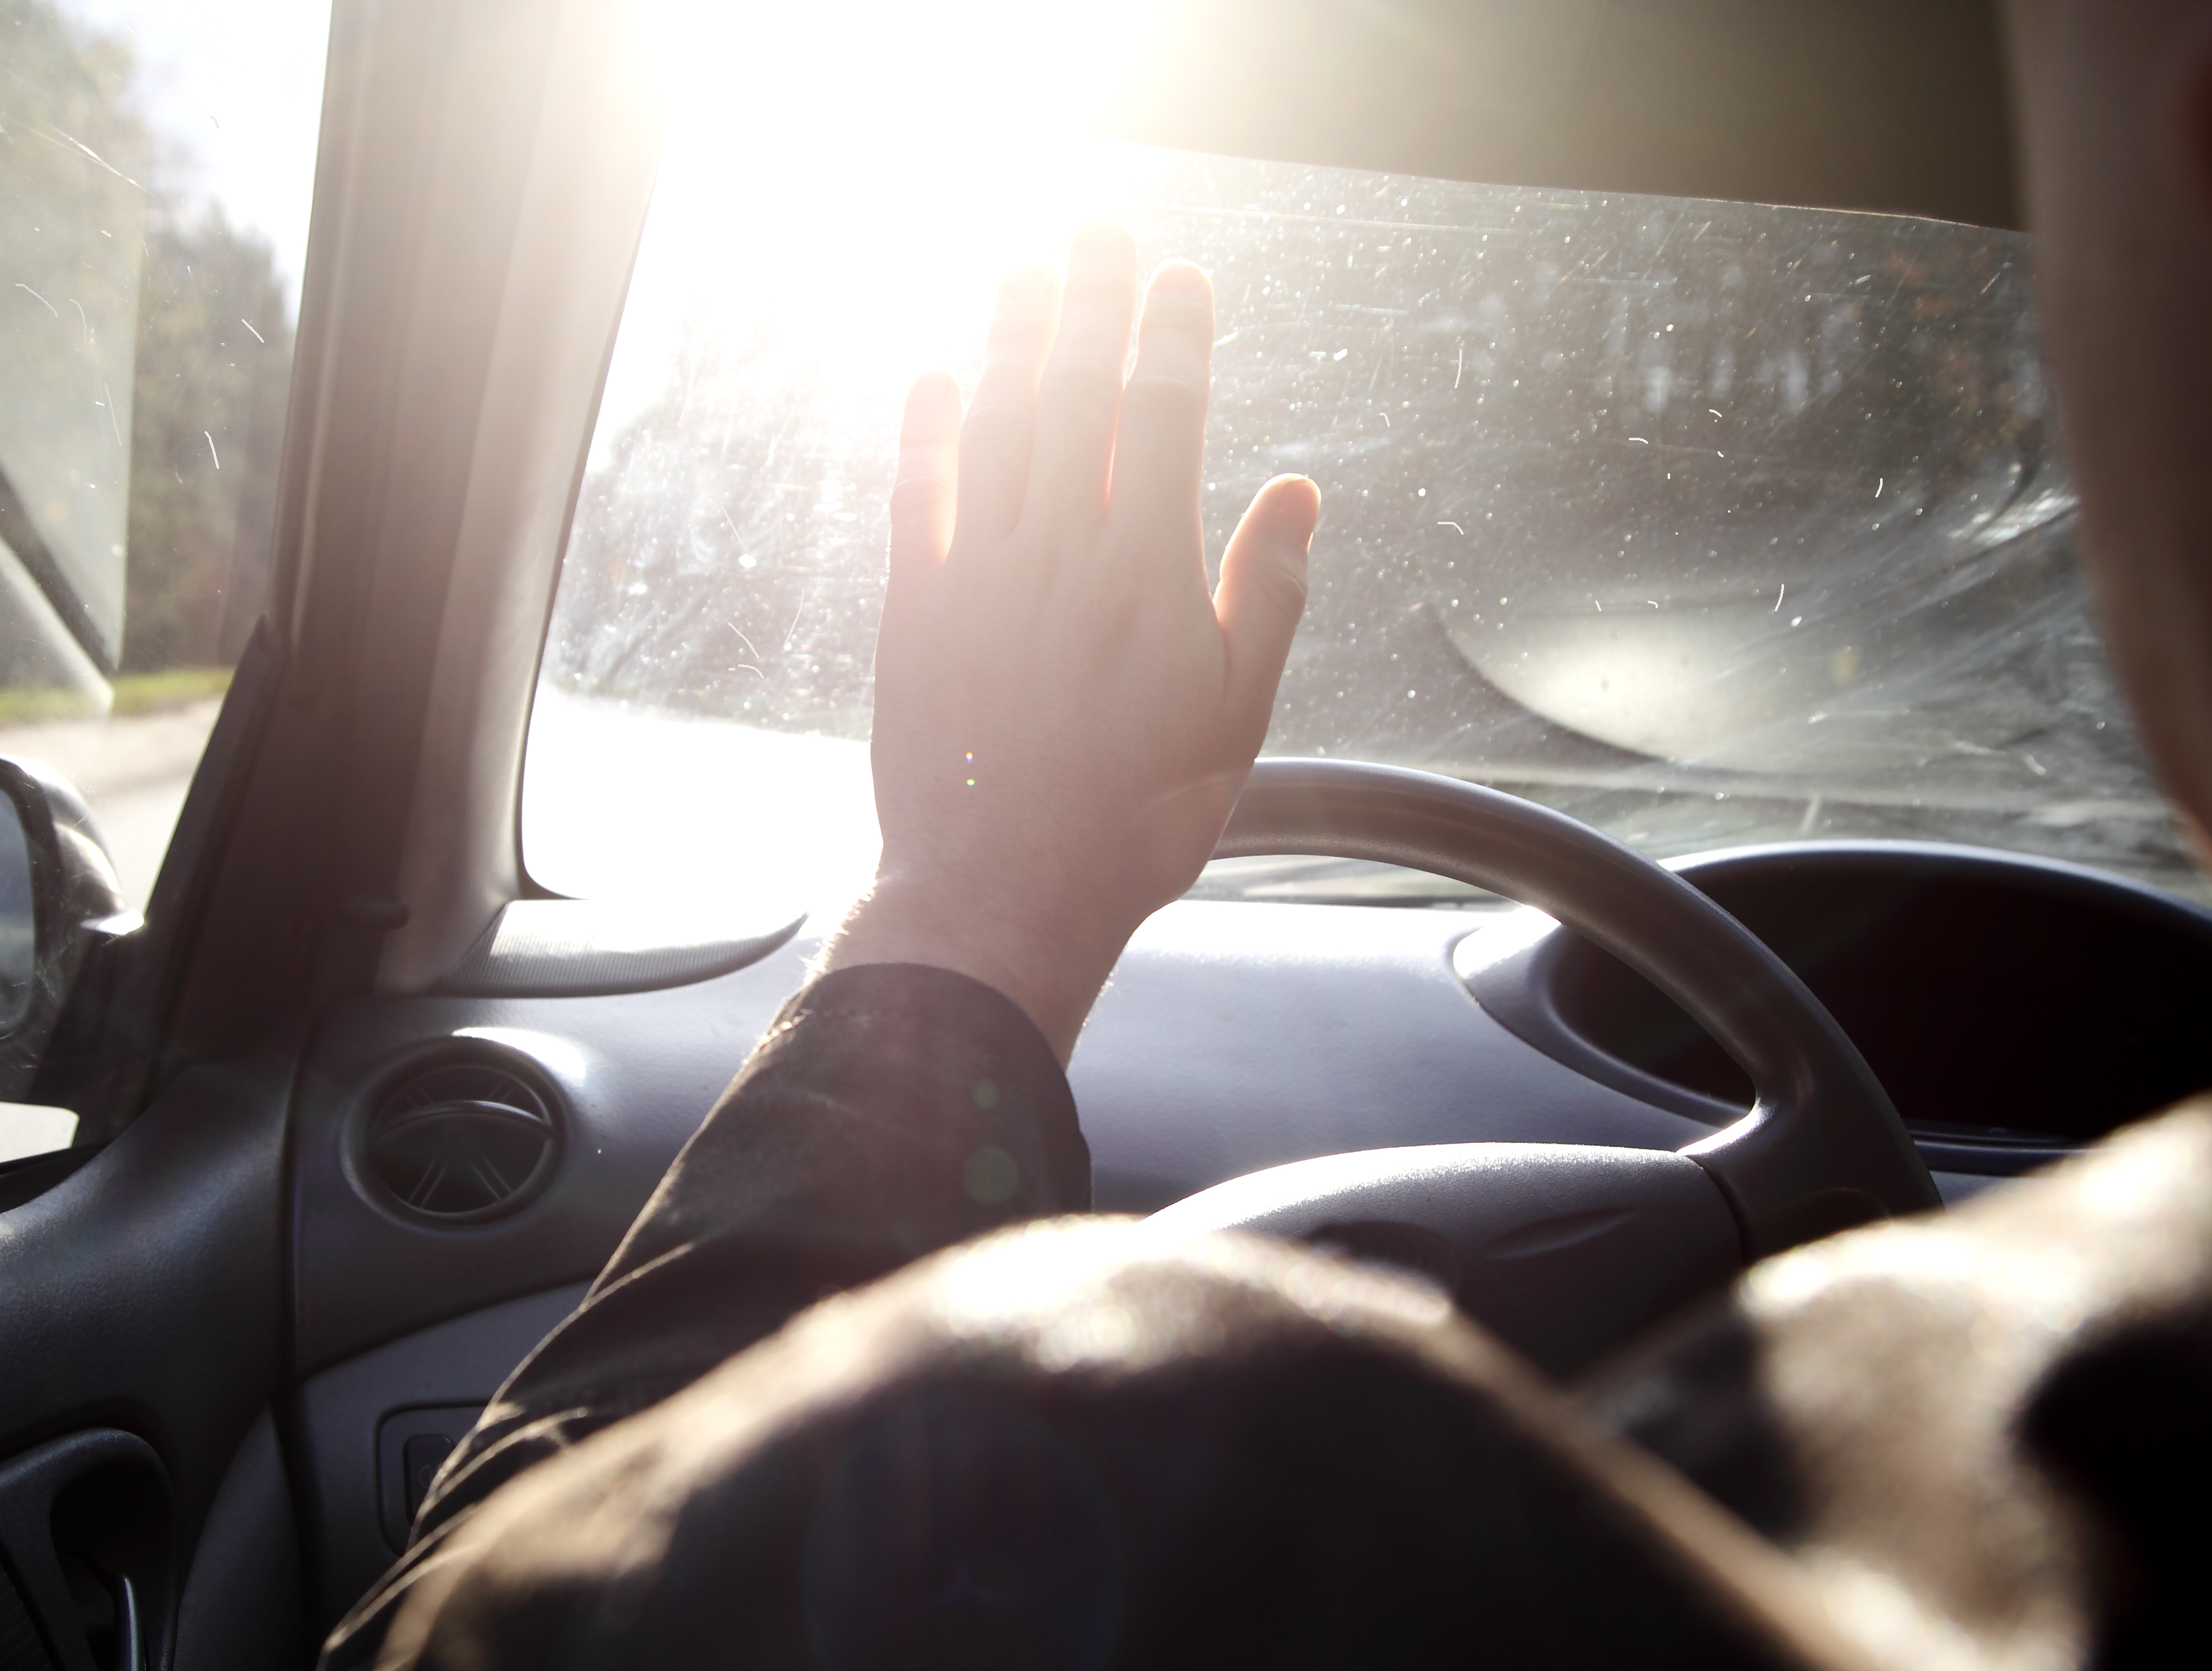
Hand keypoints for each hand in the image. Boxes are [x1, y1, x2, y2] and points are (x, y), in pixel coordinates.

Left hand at [826, 220, 1320, 1056]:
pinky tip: (935, 375)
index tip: (1180, 278)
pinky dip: (925, 428)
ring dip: (1010, 337)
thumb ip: (1267, 598)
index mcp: (1148, 575)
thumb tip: (1297, 492)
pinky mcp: (914, 612)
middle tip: (1100, 232)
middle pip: (1076, 395)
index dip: (1172, 337)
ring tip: (1024, 270)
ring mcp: (978, 577)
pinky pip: (916, 495)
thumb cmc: (1134, 823)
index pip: (1164, 417)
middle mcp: (1060, 555)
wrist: (1000, 897)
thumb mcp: (1235, 721)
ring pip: (995, 425)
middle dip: (1091, 304)